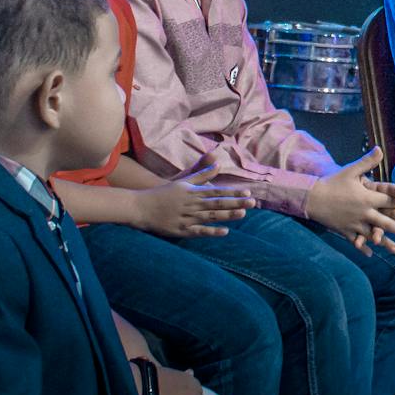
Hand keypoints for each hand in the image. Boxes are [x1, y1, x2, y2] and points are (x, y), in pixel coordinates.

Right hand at [136, 157, 254, 237]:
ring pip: (211, 216)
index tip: (248, 193)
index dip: (233, 192)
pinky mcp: (181, 230)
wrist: (141, 206)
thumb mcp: (183, 181)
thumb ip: (202, 174)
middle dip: (236, 202)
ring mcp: (187, 217)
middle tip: (253, 203)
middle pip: (217, 203)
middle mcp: (192, 204)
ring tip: (243, 214)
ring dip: (227, 215)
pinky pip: (199, 231)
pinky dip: (212, 232)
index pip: (217, 191)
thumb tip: (217, 163)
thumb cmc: (164, 193)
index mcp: (193, 191)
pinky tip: (225, 232)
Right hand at [307, 147, 394, 253]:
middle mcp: (364, 212)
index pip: (391, 201)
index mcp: (368, 198)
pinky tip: (371, 254)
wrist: (311, 198)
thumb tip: (380, 148)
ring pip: (374, 235)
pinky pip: (357, 241)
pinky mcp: (345, 231)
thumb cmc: (332, 182)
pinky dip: (364, 247)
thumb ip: (367, 162)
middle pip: (387, 222)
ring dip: (386, 243)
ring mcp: (355, 224)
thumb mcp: (350, 170)